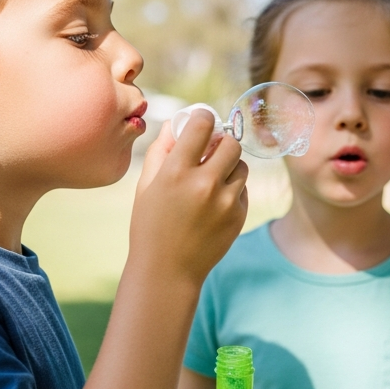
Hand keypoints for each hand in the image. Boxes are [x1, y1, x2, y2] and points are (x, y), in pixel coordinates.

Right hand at [131, 108, 248, 281]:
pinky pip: (243, 189)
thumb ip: (161, 151)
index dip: (204, 117)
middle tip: (212, 149)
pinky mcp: (239, 216)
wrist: (167, 271)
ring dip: (229, 166)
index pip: (202, 125)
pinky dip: (232, 190)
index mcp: (176, 172)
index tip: (203, 119)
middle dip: (222, 142)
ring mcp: (225, 202)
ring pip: (242, 166)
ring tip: (212, 180)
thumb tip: (175, 124)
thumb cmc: (150, 226)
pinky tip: (214, 203)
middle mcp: (204, 184)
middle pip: (231, 142)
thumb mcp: (146, 186)